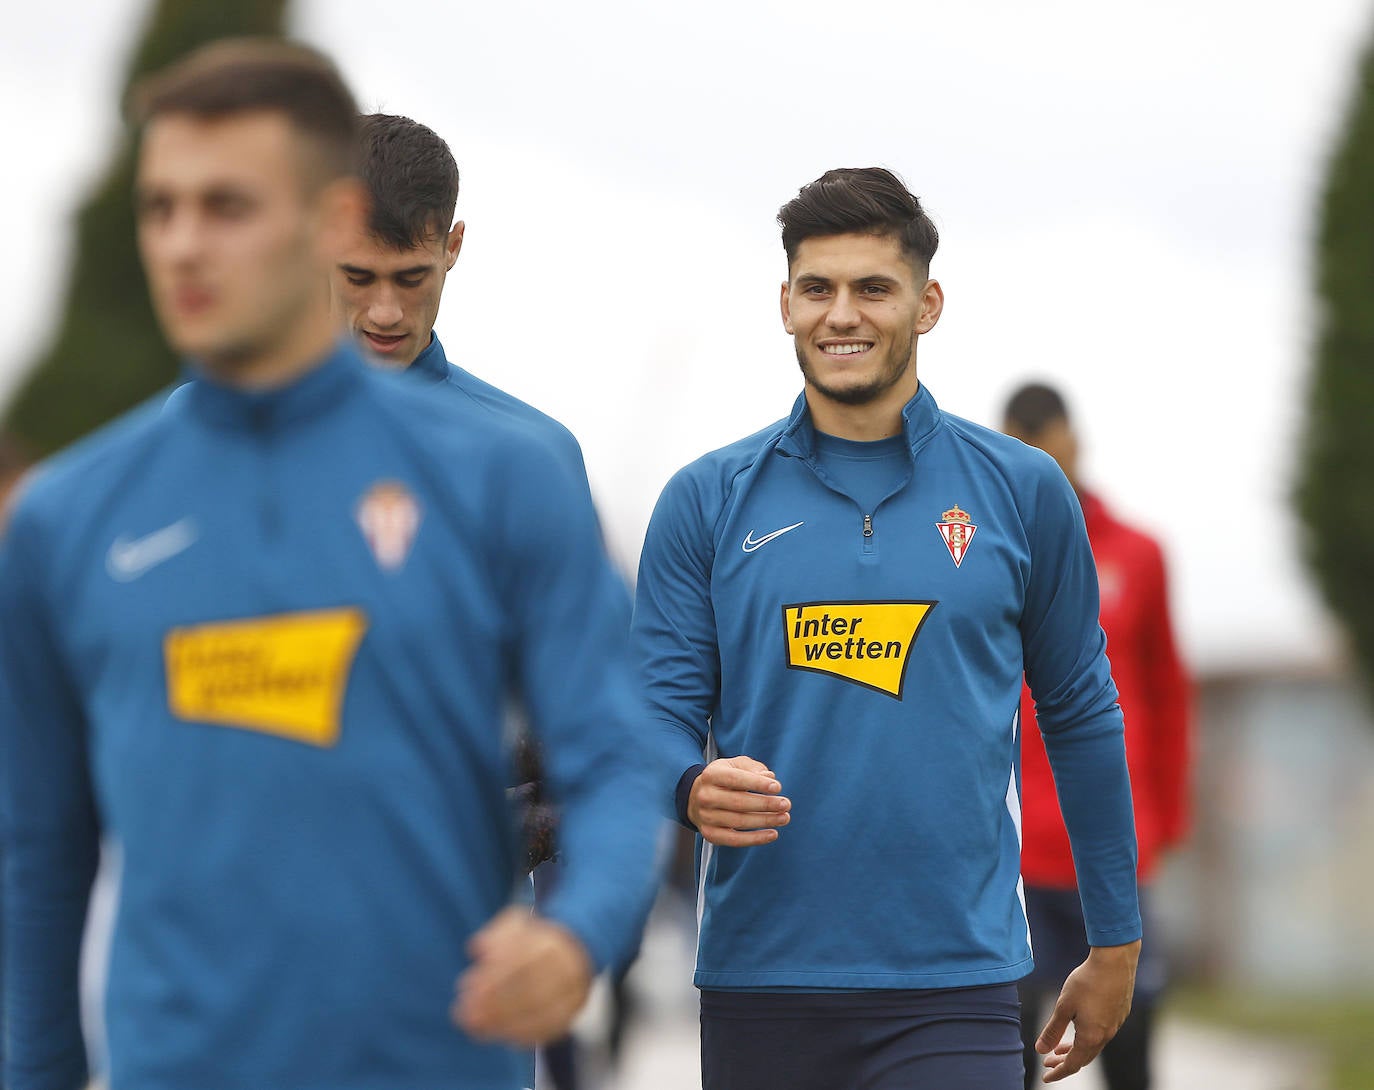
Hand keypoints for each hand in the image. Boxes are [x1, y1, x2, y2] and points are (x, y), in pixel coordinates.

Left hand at [451, 906, 592, 1045]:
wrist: (577, 948)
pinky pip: (546, 1029)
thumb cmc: (536, 937)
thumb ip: (496, 934)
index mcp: (554, 940)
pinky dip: (517, 1034)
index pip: (520, 959)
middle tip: (464, 1012)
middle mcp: (569, 967)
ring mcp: (574, 992)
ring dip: (501, 1022)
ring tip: (473, 1026)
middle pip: (528, 989)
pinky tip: (495, 1033)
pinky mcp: (573, 1013)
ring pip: (536, 1012)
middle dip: (492, 1003)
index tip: (466, 986)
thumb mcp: (517, 923)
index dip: (491, 975)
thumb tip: (476, 949)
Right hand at [688, 755, 790, 846]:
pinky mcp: (710, 834)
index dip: (757, 783)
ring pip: (739, 821)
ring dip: (765, 821)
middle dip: (765, 804)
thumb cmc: (723, 780)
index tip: (777, 787)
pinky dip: (755, 839)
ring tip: (784, 818)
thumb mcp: (735, 765)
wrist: (695, 797)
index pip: (736, 779)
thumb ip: (753, 768)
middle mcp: (705, 796)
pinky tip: (773, 834)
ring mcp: (706, 817)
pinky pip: (735, 840)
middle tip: (786, 804)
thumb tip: (769, 777)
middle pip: (738, 802)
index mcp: (711, 775)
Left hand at [1034, 939, 1139, 1082]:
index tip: (1045, 1077)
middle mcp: (1106, 1035)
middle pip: (1084, 1057)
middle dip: (1065, 1062)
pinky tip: (1078, 1027)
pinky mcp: (1119, 1014)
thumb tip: (1040, 1050)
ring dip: (1075, 1049)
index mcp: (1091, 1037)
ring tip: (1059, 1048)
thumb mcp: (1063, 1006)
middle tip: (1048, 1062)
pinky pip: (1101, 1034)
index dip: (1058, 1072)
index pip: (1073, 1064)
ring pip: (1093, 1045)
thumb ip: (1052, 1030)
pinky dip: (1086, 1037)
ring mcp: (1115, 1025)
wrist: (1114, 962)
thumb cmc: (1086, 982)